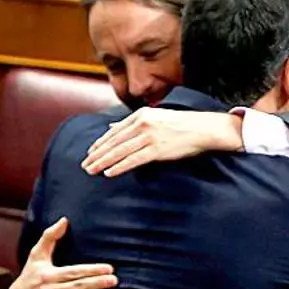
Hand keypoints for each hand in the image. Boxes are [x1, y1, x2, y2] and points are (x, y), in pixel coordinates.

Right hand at [6, 217, 117, 288]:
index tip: (109, 268)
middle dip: (97, 284)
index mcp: (48, 275)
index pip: (73, 272)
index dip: (92, 270)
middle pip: (77, 288)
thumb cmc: (30, 276)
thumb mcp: (36, 255)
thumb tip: (65, 220)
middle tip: (114, 280)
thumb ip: (50, 237)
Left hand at [82, 107, 242, 176]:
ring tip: (92, 170)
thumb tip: (112, 127)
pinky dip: (119, 167)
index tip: (90, 152)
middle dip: (97, 155)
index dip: (100, 143)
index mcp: (141, 115)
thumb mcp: (154, 118)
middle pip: (113, 142)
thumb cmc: (182, 124)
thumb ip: (132, 123)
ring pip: (119, 151)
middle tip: (85, 165)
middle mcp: (142, 123)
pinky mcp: (157, 149)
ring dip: (103, 162)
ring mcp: (149, 136)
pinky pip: (133, 160)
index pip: (114, 131)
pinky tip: (109, 173)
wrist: (203, 128)